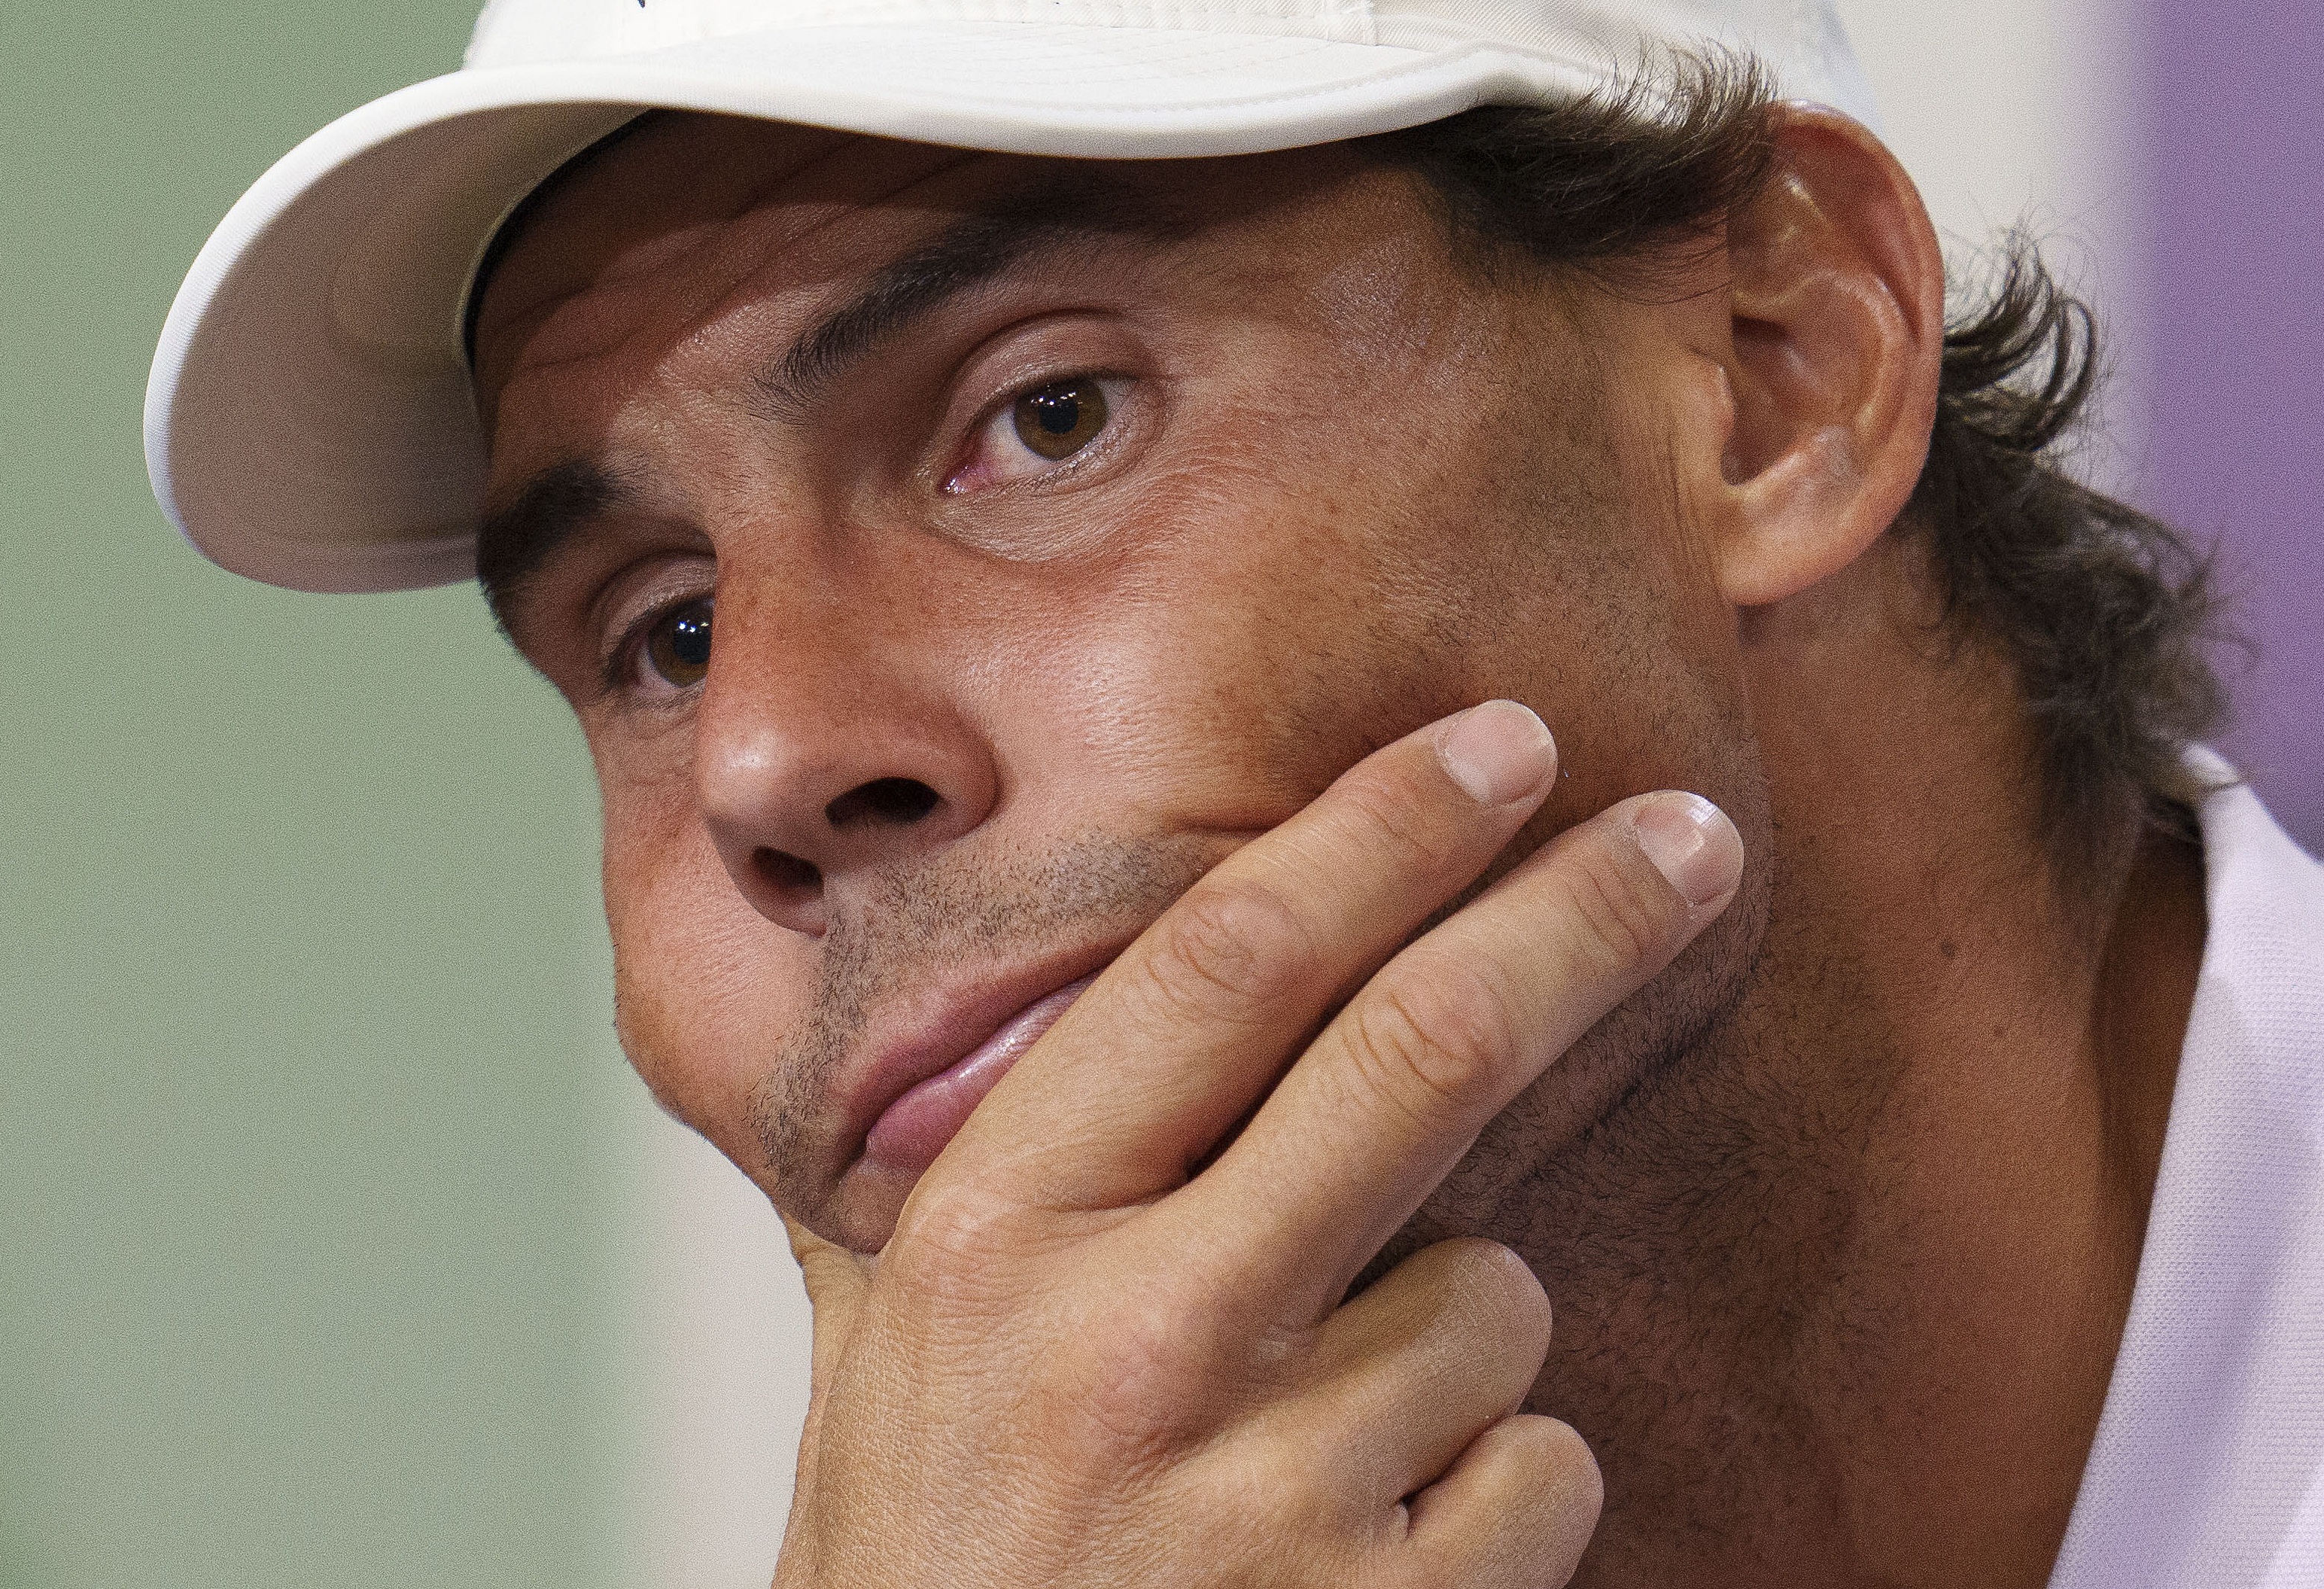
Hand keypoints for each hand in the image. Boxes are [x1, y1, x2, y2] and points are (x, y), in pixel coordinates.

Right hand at [773, 702, 1742, 1587]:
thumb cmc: (925, 1574)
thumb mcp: (869, 1365)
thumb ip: (911, 1183)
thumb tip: (920, 1012)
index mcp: (997, 1238)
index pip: (1222, 967)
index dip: (1382, 830)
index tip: (1498, 746)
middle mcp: (1132, 1340)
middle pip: (1422, 1057)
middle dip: (1582, 915)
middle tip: (1690, 838)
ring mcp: (1269, 1495)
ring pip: (1499, 1299)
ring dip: (1460, 1331)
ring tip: (1316, 1438)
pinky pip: (1545, 1467)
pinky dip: (1495, 1483)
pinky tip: (1366, 1552)